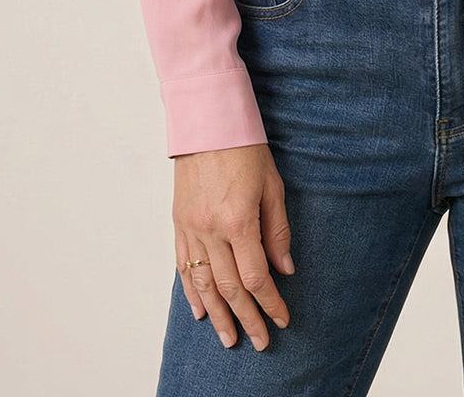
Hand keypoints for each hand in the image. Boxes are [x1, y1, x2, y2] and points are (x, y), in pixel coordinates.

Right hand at [172, 143, 294, 351]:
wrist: (207, 121)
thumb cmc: (245, 148)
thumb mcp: (272, 185)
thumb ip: (277, 230)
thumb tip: (284, 269)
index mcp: (238, 221)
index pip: (255, 277)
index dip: (270, 302)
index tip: (282, 318)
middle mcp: (211, 230)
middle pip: (229, 288)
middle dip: (247, 318)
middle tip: (261, 342)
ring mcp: (191, 228)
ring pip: (204, 284)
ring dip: (218, 315)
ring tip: (229, 339)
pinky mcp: (179, 223)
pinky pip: (183, 266)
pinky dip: (192, 291)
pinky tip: (201, 310)